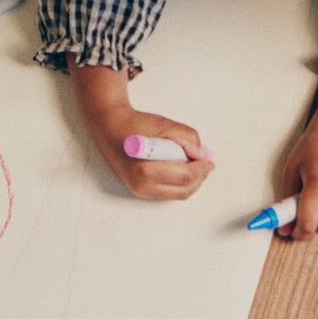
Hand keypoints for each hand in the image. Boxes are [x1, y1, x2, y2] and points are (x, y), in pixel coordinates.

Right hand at [68, 59, 212, 201]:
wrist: (109, 127)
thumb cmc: (133, 124)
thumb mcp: (163, 124)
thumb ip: (186, 138)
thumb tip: (201, 154)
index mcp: (146, 171)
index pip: (184, 177)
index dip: (200, 168)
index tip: (208, 159)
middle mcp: (142, 186)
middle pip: (183, 190)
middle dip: (199, 177)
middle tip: (207, 164)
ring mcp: (140, 191)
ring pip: (176, 194)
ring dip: (191, 182)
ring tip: (198, 165)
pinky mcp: (140, 190)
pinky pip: (167, 191)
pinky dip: (179, 182)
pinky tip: (184, 169)